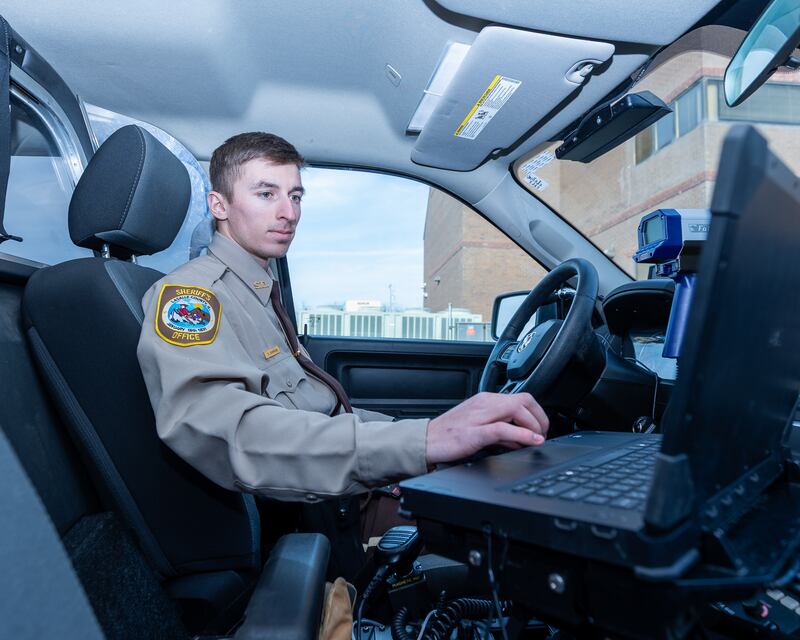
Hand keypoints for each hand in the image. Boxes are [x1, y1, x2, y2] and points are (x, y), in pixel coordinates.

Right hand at [425, 392, 548, 464]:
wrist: (425, 441)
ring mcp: (479, 416)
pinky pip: (502, 428)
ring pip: (517, 409)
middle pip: (524, 400)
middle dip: (540, 418)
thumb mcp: (479, 427)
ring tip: (538, 439)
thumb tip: (524, 438)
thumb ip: (502, 429)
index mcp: (486, 400)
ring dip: (534, 425)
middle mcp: (484, 403)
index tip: (541, 428)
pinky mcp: (473, 432)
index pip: (521, 398)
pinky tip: (531, 441)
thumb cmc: (449, 435)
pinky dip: (522, 434)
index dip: (538, 413)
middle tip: (542, 435)